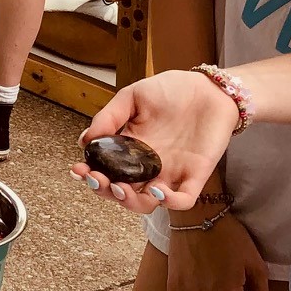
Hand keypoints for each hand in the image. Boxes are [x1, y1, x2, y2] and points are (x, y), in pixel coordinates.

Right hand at [73, 69, 241, 212]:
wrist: (211, 88)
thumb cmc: (173, 89)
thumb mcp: (133, 96)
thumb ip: (110, 117)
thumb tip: (85, 140)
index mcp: (131, 147)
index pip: (106, 170)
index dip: (91, 174)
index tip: (79, 169)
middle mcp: (148, 165)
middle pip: (122, 192)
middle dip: (105, 192)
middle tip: (98, 180)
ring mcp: (171, 173)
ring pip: (147, 203)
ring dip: (131, 202)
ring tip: (121, 188)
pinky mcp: (195, 176)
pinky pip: (182, 200)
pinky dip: (169, 202)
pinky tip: (156, 189)